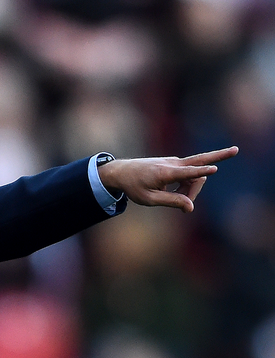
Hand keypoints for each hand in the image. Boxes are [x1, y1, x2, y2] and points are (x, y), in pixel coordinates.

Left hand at [98, 146, 238, 212]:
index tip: (213, 168)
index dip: (200, 172)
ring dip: (192, 190)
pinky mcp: (175, 164)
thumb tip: (191, 207)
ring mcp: (174, 162)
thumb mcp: (149, 199)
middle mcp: (172, 164)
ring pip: (194, 175)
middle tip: (236, 150)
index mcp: (164, 173)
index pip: (186, 173)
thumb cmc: (134, 187)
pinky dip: (187, 186)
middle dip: (219, 155)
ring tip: (182, 203)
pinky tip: (179, 194)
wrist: (121, 172)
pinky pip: (188, 175)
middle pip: (199, 160)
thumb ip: (171, 202)